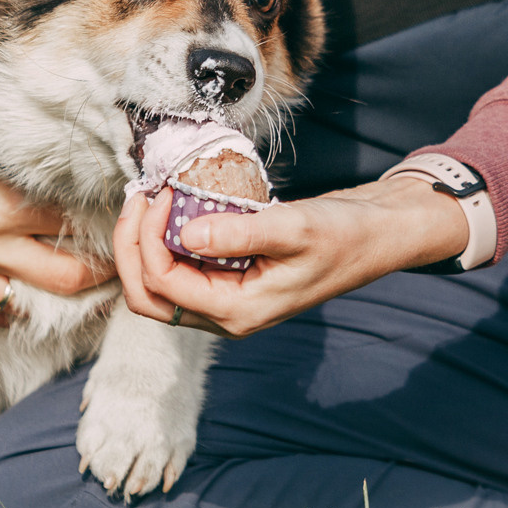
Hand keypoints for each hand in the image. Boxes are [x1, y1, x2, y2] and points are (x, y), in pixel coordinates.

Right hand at [0, 69, 111, 324]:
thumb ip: (31, 178)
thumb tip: (84, 189)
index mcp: (0, 206)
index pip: (71, 227)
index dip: (102, 228)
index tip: (120, 228)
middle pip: (64, 277)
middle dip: (100, 275)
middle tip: (119, 269)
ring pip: (28, 305)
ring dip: (61, 302)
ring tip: (86, 293)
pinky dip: (14, 312)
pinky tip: (34, 305)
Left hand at [114, 177, 474, 337]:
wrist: (376, 236)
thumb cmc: (344, 235)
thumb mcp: (295, 228)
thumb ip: (239, 233)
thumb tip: (185, 235)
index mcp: (238, 312)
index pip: (164, 285)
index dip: (148, 239)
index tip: (160, 193)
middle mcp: (226, 314)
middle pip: (148, 297)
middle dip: (130, 248)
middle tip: (139, 199)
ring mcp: (227, 298)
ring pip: (159, 286)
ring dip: (143, 245)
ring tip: (150, 199)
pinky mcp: (230, 279)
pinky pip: (181, 268)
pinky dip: (165, 240)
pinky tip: (174, 205)